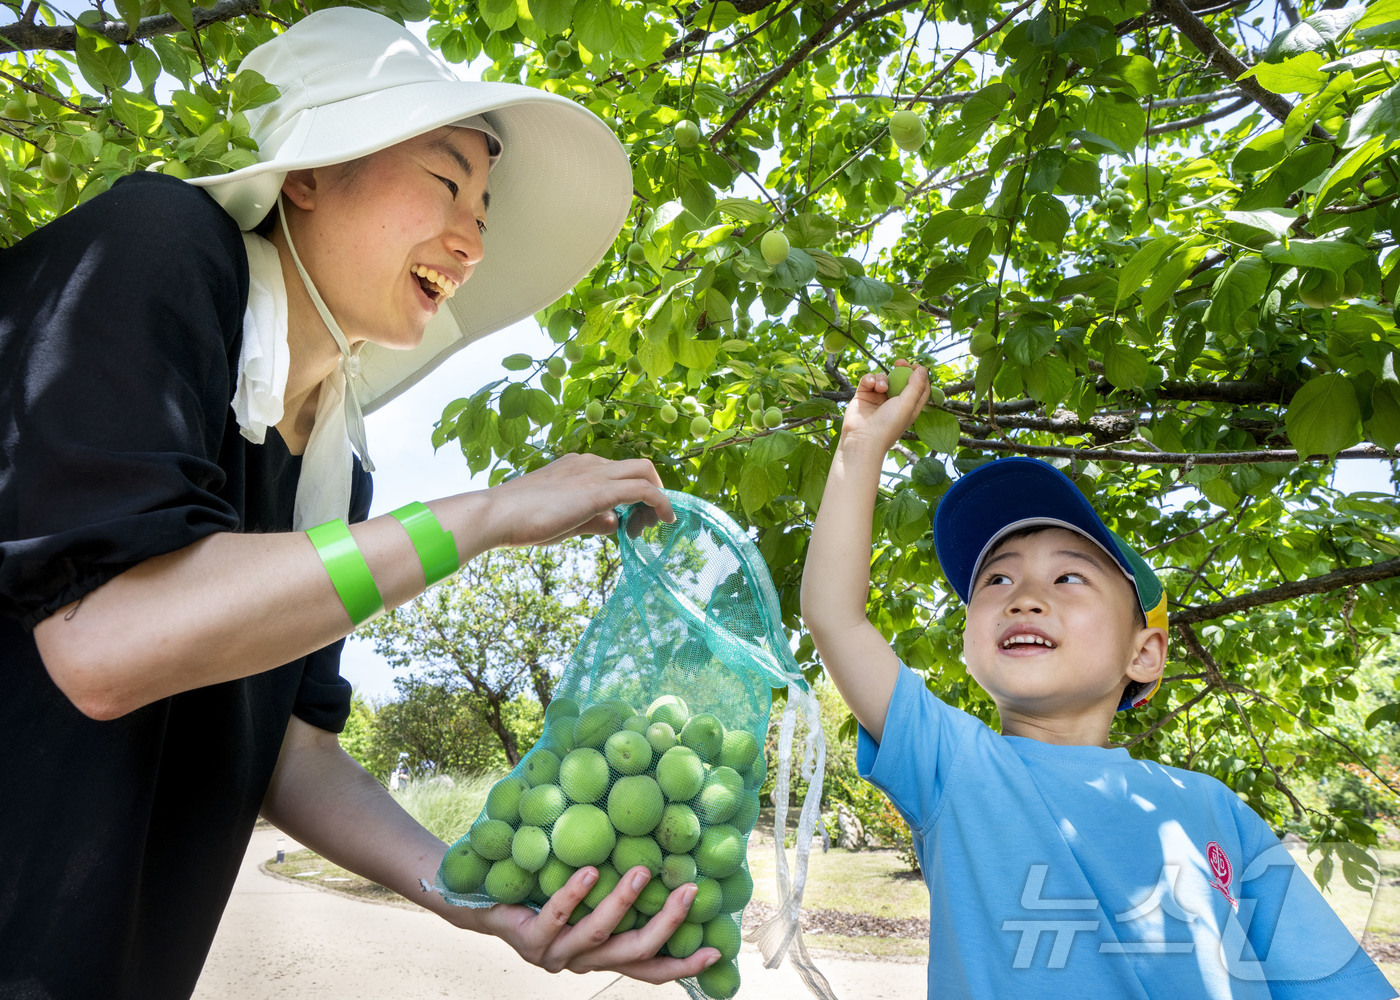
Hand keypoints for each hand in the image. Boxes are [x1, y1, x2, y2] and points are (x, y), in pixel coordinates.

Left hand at [466, 864, 719, 981]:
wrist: (478, 903)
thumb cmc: (538, 893)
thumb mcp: (583, 897)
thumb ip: (614, 891)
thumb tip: (659, 855)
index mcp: (598, 957)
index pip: (647, 969)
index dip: (681, 965)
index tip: (716, 952)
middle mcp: (580, 962)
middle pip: (632, 954)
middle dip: (665, 926)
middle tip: (689, 892)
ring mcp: (553, 954)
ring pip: (596, 935)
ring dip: (622, 903)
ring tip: (641, 871)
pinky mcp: (528, 939)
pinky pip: (556, 915)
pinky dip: (574, 894)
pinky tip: (589, 871)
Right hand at [485, 453, 675, 547]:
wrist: (496, 514)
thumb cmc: (521, 520)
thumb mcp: (564, 520)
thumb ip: (591, 519)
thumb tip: (614, 523)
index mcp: (577, 466)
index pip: (618, 473)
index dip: (634, 496)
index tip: (634, 522)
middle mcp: (589, 463)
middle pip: (638, 467)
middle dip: (653, 491)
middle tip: (648, 522)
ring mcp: (594, 473)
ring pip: (644, 472)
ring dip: (658, 498)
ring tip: (655, 525)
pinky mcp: (599, 490)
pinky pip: (643, 489)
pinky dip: (661, 502)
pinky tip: (666, 520)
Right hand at [839, 361, 929, 453]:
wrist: (862, 438)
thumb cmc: (888, 425)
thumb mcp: (907, 405)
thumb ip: (916, 386)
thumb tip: (922, 369)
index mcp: (909, 407)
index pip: (918, 388)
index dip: (919, 376)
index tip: (916, 366)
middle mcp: (894, 402)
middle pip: (901, 380)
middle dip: (901, 369)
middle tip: (899, 362)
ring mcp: (877, 399)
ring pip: (883, 378)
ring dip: (882, 378)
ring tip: (880, 388)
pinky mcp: (863, 396)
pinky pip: (868, 380)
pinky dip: (869, 379)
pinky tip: (870, 386)